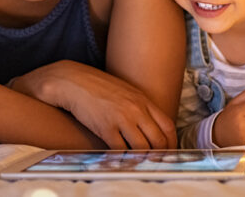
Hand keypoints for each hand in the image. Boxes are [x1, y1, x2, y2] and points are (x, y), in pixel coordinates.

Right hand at [10, 60, 175, 149]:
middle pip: (158, 140)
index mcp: (142, 100)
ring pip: (142, 148)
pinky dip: (123, 159)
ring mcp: (121, 118)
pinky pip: (121, 151)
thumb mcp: (124, 92)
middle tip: (155, 162)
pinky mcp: (105, 127)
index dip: (171, 143)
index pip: (168, 126)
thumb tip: (149, 126)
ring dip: (142, 159)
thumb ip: (139, 107)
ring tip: (139, 164)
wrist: (73, 81)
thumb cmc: (98, 87)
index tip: (168, 152)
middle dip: (159, 155)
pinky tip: (122, 161)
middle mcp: (136, 109)